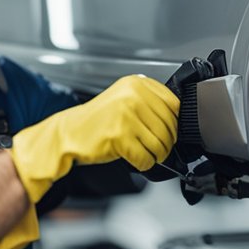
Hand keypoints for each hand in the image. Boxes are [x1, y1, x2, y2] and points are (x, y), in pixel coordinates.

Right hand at [0, 75, 178, 248]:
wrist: (69, 133)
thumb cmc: (97, 120)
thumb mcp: (124, 99)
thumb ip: (150, 103)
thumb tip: (179, 119)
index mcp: (136, 84)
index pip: (174, 104)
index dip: (174, 122)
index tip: (167, 131)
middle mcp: (133, 96)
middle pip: (170, 126)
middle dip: (166, 143)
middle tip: (156, 148)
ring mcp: (126, 115)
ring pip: (161, 143)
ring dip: (157, 155)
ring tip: (146, 154)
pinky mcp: (120, 136)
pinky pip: (146, 157)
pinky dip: (144, 163)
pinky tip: (135, 160)